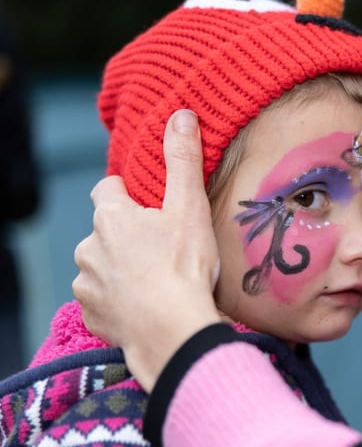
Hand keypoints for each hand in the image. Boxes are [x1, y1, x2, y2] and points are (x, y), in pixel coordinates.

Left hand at [73, 110, 221, 391]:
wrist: (173, 332)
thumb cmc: (183, 268)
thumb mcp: (190, 207)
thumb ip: (183, 160)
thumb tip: (181, 114)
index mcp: (111, 217)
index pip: (108, 190)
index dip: (128, 195)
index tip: (151, 207)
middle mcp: (89, 247)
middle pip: (105, 231)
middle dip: (127, 237)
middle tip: (164, 250)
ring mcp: (87, 283)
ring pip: (101, 267)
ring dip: (121, 271)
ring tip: (157, 282)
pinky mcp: (92, 315)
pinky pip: (103, 301)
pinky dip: (120, 302)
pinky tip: (146, 307)